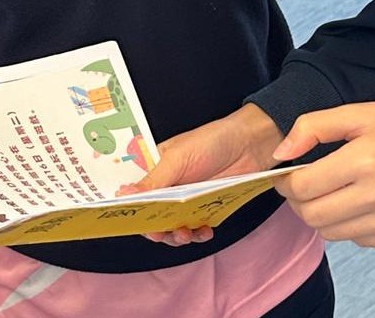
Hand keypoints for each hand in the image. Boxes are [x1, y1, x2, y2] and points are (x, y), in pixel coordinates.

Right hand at [123, 103, 284, 246]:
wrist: (250, 143)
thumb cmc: (212, 140)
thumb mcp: (178, 158)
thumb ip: (154, 179)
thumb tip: (124, 194)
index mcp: (156, 168)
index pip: (136, 193)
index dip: (130, 209)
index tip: (131, 221)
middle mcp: (169, 186)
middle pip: (152, 215)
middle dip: (154, 228)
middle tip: (160, 233)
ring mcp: (187, 199)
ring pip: (172, 226)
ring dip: (176, 235)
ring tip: (184, 233)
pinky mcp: (205, 208)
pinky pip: (196, 228)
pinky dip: (198, 234)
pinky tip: (204, 231)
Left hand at [272, 99, 374, 247]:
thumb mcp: (362, 112)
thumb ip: (314, 128)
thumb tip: (279, 154)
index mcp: (365, 159)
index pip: (303, 187)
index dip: (286, 182)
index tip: (287, 174)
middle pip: (313, 216)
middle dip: (300, 201)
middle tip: (306, 184)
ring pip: (333, 233)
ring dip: (324, 214)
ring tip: (336, 190)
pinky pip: (361, 240)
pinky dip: (352, 224)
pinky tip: (364, 200)